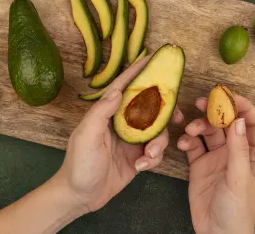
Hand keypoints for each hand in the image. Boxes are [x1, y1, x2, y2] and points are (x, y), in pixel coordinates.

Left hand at [55, 55, 183, 213]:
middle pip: (149, 108)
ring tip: (148, 155)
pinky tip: (142, 167)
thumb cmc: (79, 164)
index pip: (124, 87)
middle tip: (176, 115)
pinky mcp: (138, 158)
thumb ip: (101, 112)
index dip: (138, 71)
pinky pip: (156, 152)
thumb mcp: (86, 136)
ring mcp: (131, 141)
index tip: (153, 57)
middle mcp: (122, 124)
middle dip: (164, 112)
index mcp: (107, 114)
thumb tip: (118, 90)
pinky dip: (154, 158)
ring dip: (158, 143)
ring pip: (157, 132)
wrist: (81, 196)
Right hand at [177, 95, 254, 233]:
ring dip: (199, 126)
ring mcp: (216, 159)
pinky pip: (193, 146)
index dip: (243, 107)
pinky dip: (187, 141)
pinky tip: (183, 143)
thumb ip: (238, 149)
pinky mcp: (200, 166)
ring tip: (189, 129)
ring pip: (208, 133)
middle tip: (201, 102)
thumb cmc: (238, 210)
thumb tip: (239, 119)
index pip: (252, 123)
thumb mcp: (239, 178)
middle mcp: (235, 153)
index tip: (228, 97)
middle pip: (227, 124)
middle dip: (216, 112)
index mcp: (253, 155)